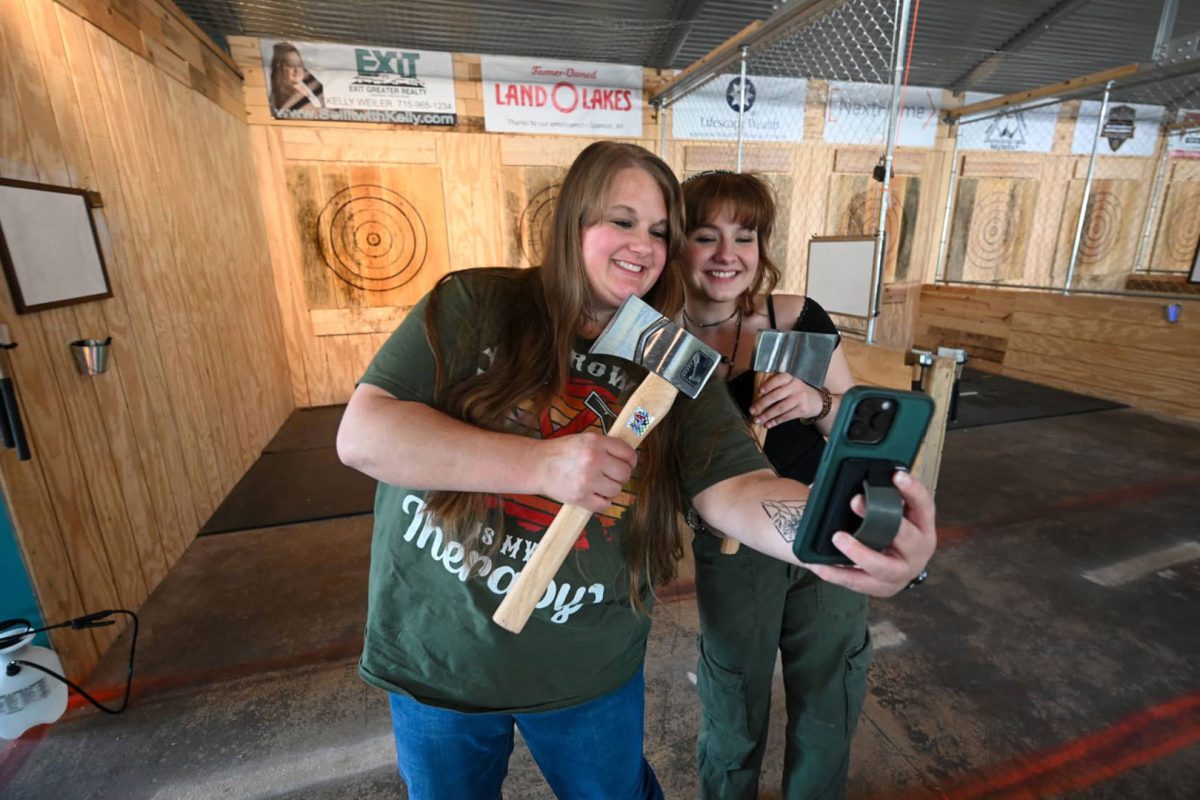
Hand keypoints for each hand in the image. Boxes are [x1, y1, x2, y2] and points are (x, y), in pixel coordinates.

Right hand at [536, 432, 636, 512]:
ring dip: (611, 489)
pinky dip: (603, 502)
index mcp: (596, 442)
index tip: (627, 464)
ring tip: (599, 484)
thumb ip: (606, 446)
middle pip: (625, 474)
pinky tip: (595, 495)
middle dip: (621, 476)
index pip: (628, 453)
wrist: (538, 465)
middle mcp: (594, 460)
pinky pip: (604, 505)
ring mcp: (587, 480)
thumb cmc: (561, 452)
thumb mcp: (585, 439)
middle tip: (611, 475)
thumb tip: (629, 457)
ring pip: (616, 490)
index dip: (631, 460)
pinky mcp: (580, 497)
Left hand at [749, 373, 823, 426]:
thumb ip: (776, 387)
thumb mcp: (789, 384)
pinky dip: (775, 421)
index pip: (779, 379)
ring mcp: (800, 398)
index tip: (759, 391)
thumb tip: (756, 398)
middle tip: (752, 410)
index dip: (769, 385)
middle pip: (777, 395)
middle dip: (762, 404)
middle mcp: (796, 386)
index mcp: (790, 377)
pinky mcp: (802, 409)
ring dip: (767, 415)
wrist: (817, 400)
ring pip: (780, 408)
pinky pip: (786, 417)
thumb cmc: (796, 391)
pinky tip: (767, 424)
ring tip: (756, 420)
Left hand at [802, 470, 935, 596]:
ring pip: (884, 567)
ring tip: (838, 538)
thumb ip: (879, 497)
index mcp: (923, 525)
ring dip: (860, 553)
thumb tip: (844, 478)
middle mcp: (918, 551)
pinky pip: (858, 582)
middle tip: (855, 501)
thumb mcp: (891, 512)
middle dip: (881, 518)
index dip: (913, 490)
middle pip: (906, 537)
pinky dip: (836, 573)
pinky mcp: (882, 588)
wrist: (888, 562)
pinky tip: (818, 564)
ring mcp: (901, 573)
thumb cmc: (887, 528)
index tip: (897, 475)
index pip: (924, 505)